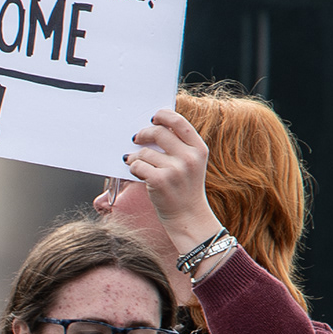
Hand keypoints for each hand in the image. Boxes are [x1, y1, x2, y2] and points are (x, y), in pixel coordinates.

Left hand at [117, 108, 219, 257]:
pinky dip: (133, 168)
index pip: (179, 122)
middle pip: (158, 132)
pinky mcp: (160, 181)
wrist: (189, 217)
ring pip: (144, 152)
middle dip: (143, 133)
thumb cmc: (185, 189)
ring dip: (135, 157)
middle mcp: (189, 157)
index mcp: (199, 149)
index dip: (163, 116)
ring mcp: (175, 170)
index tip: (153, 118)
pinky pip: (137, 165)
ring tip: (137, 164)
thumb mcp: (191, 165)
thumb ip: (179, 146)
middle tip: (136, 138)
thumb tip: (152, 128)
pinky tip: (138, 174)